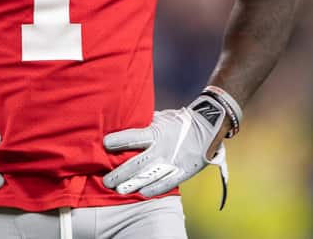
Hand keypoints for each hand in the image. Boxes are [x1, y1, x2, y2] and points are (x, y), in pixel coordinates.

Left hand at [102, 92, 232, 201]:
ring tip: (119, 190)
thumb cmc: (179, 121)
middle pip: (137, 164)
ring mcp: (172, 162)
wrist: (208, 127)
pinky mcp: (182, 171)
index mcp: (156, 132)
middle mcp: (162, 149)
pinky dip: (153, 189)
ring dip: (132, 184)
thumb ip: (144, 125)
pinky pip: (166, 183)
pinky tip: (141, 193)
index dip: (118, 141)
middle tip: (107, 181)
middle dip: (120, 174)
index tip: (105, 144)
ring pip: (148, 177)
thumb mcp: (160, 118)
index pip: (133, 137)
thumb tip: (124, 124)